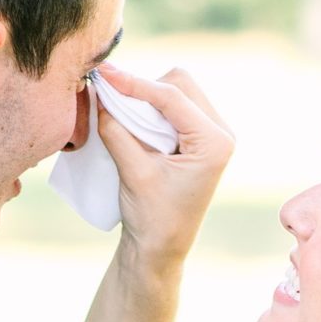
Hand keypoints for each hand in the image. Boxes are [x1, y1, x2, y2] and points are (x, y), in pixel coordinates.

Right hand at [94, 61, 233, 266]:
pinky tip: (135, 120)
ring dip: (148, 96)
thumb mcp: (132, 171)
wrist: (160, 247)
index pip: (173, 96)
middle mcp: (221, 132)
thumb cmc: (151, 217)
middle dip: (145, 87)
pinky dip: (152, 107)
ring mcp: (213, 133)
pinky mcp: (199, 137)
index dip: (136, 82)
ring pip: (177, 91)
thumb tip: (99, 92)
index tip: (104, 74)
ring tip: (124, 115)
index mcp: (215, 143)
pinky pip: (175, 106)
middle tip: (113, 100)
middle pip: (180, 83)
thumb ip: (116, 129)